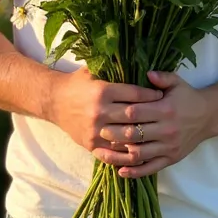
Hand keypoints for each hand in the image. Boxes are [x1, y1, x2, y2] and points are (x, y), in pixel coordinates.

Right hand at [48, 67, 164, 156]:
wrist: (53, 101)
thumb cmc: (77, 83)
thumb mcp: (93, 70)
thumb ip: (113, 68)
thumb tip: (137, 62)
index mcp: (103, 91)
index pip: (135, 94)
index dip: (151, 95)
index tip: (162, 95)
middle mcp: (100, 111)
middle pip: (133, 116)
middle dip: (151, 116)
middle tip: (164, 116)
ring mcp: (95, 130)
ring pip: (125, 137)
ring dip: (142, 137)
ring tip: (156, 135)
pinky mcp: (90, 144)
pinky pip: (113, 154)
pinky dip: (127, 155)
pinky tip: (140, 153)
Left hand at [95, 70, 211, 177]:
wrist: (208, 116)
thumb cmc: (187, 97)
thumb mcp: (176, 82)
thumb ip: (161, 77)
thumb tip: (146, 73)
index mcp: (165, 110)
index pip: (136, 114)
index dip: (119, 115)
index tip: (105, 114)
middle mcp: (167, 130)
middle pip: (134, 135)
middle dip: (115, 134)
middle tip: (101, 131)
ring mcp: (169, 147)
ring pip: (139, 154)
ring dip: (120, 155)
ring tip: (105, 151)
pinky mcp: (171, 159)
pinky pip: (150, 168)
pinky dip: (135, 172)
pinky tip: (121, 171)